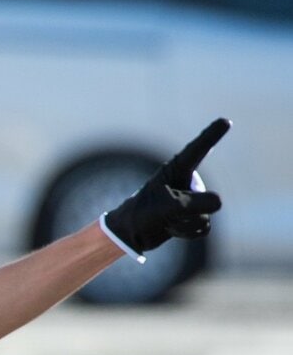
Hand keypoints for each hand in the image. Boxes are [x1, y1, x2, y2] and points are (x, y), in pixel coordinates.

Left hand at [103, 118, 230, 255]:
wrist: (130, 234)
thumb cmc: (142, 214)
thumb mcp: (165, 208)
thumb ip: (192, 204)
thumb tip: (219, 203)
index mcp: (177, 170)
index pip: (198, 150)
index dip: (212, 136)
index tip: (225, 121)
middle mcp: (188, 181)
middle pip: (206, 199)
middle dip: (187, 213)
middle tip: (164, 215)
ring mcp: (194, 198)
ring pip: (205, 215)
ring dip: (185, 224)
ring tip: (165, 220)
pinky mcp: (196, 214)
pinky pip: (204, 227)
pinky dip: (188, 232)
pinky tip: (172, 228)